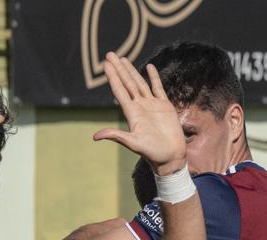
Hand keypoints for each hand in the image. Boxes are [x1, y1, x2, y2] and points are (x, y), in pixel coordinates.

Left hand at [92, 53, 186, 175]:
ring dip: (131, 71)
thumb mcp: (133, 144)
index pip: (120, 91)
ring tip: (123, 58)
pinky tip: (149, 67)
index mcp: (132, 113)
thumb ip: (116, 136)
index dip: (113, 77)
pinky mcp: (164, 106)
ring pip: (139, 83)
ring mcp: (152, 105)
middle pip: (127, 83)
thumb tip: (95, 136)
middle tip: (110, 54)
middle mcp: (140, 107)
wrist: (170, 157)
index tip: (106, 64)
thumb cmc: (152, 153)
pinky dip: (154, 77)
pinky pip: (158, 88)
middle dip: (118, 69)